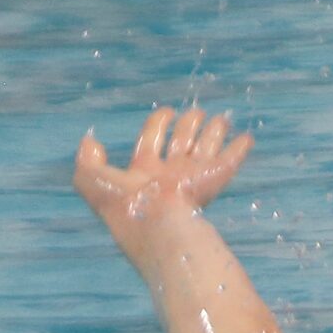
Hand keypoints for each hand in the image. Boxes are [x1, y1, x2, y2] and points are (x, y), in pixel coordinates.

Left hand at [75, 107, 251, 244]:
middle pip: (181, 144)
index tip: (165, 112)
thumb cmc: (122, 203)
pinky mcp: (215, 177)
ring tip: (221, 119)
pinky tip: (246, 137)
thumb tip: (89, 140)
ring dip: (213, 132)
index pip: (151, 143)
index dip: (157, 125)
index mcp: (144, 175)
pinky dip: (239, 148)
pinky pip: (231, 159)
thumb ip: (86, 160)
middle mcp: (170, 176)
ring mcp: (194, 177)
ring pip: (206, 148)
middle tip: (197, 113)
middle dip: (188, 126)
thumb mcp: (91, 179)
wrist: (155, 221)